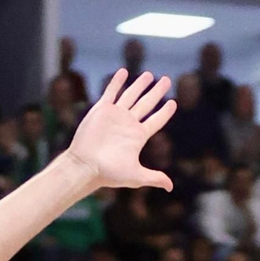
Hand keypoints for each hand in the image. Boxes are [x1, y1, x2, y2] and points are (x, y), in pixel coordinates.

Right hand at [67, 70, 176, 192]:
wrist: (86, 166)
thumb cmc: (109, 173)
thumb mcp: (136, 176)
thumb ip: (154, 177)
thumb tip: (170, 187)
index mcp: (138, 137)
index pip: (156, 121)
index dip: (165, 112)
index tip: (173, 103)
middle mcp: (128, 124)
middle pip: (147, 103)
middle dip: (157, 91)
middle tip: (166, 80)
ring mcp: (115, 116)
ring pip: (131, 95)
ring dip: (139, 84)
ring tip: (149, 75)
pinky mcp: (102, 110)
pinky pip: (111, 92)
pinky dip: (117, 82)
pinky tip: (124, 72)